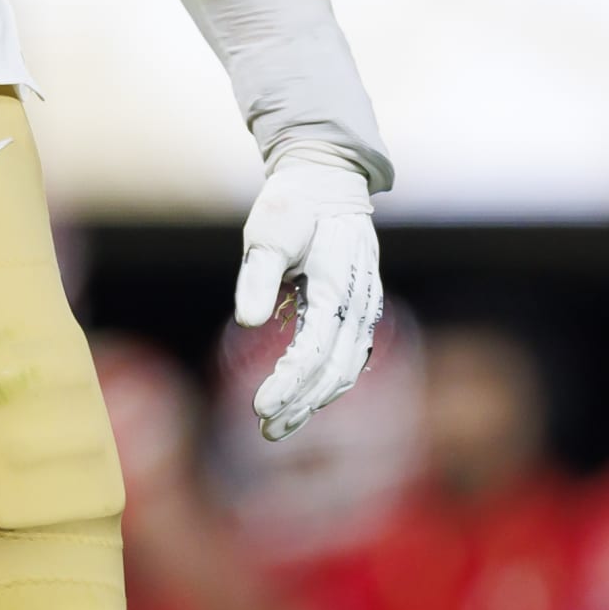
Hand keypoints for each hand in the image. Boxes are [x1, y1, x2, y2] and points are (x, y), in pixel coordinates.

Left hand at [234, 152, 381, 441]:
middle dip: (300, 404)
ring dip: (313, 401)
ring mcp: (363, 309)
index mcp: (338, 285)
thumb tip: (247, 322)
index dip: (289, 384)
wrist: (328, 182)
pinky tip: (301, 402)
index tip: (259, 407)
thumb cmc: (292, 206)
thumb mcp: (267, 233)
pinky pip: (348, 358)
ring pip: (345, 370)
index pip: (315, 351)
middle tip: (264, 427)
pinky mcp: (357, 311)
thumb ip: (258, 277)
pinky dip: (326, 385)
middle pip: (335, 370)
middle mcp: (358, 304)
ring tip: (278, 426)